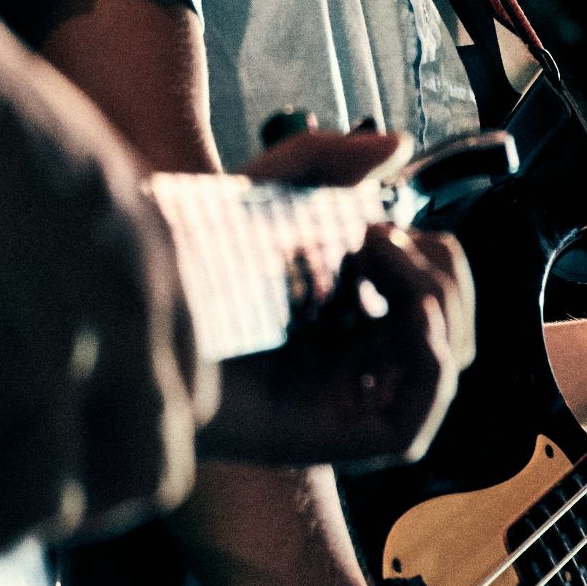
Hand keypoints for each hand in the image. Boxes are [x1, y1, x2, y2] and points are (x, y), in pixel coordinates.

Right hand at [0, 8, 202, 562]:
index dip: (133, 446)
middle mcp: (121, 324)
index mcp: (156, 274)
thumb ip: (97, 258)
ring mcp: (45, 351)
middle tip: (16, 518)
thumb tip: (68, 311)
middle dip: (85, 511)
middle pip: (145, 475)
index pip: (188, 404)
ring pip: (50, 503)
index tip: (73, 454)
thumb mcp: (80, 177)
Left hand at [194, 128, 475, 466]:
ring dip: (437, 302)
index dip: (433, 254)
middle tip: (376, 240)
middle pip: (456, 328)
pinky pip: (413, 424)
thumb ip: (326, 162)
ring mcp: (350, 403)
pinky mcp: (333, 441)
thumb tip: (401, 144)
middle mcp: (359, 362)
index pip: (441, 295)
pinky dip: (432, 369)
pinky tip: (413, 320)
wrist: (130, 320)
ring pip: (446, 367)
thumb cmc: (186, 269)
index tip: (378, 224)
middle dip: (440, 273)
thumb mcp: (263, 196)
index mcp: (353, 316)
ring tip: (377, 263)